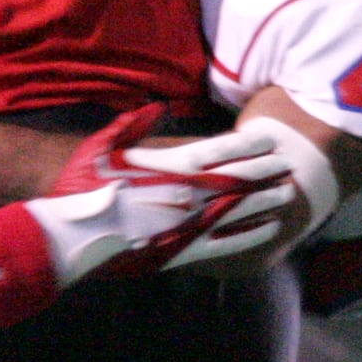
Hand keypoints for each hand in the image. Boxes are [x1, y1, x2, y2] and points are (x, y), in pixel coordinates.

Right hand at [30, 106, 293, 281]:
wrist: (72, 234)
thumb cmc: (81, 187)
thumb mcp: (102, 146)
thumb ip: (133, 126)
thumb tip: (157, 109)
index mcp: (170, 168)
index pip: (222, 152)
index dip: (250, 146)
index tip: (271, 141)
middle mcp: (186, 196)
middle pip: (238, 181)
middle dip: (265, 173)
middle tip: (289, 166)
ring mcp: (186, 225)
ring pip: (238, 212)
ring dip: (264, 202)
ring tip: (286, 195)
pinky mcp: (182, 252)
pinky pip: (226, 244)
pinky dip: (249, 236)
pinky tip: (268, 230)